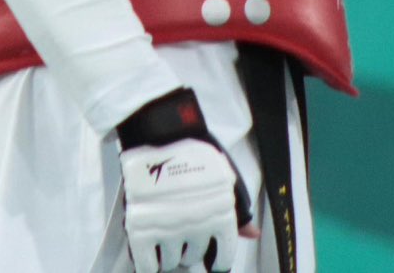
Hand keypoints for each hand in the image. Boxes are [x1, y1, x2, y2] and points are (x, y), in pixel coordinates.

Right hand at [116, 89, 254, 272]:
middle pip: (193, 256)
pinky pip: (146, 263)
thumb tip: (252, 234)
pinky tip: (150, 261)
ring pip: (171, 261)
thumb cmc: (193, 151)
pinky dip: (148, 266)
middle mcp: (196, 227)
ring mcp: (168, 229)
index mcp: (220, 216)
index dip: (219, 261)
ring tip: (165, 239)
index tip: (214, 263)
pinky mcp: (141, 229)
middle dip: (189, 250)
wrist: (160, 133)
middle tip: (182, 237)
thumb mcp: (224, 177)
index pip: (225, 253)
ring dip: (169, 255)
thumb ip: (237, 210)